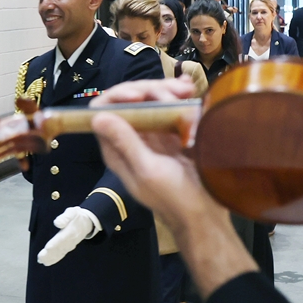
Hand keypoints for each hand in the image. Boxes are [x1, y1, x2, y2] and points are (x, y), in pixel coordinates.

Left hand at [37, 206, 94, 265]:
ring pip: (60, 253)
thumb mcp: (72, 212)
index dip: (54, 244)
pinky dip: (54, 259)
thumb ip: (65, 217)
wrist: (87, 222)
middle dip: (50, 254)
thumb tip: (57, 223)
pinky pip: (61, 255)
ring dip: (51, 258)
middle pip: (59, 248)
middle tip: (40, 258)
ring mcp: (70, 245)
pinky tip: (47, 262)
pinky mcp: (68, 248)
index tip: (47, 248)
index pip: (62, 239)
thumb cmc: (76, 216)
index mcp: (70, 231)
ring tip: (42, 261)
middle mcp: (70, 240)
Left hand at [90, 78, 253, 297]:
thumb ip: (125, 142)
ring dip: (168, 90)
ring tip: (189, 91)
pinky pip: (171, 105)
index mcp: (117, 148)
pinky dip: (180, 96)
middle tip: (177, 92)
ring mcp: (153, 133)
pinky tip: (192, 91)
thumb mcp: (148, 171)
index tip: (141, 96)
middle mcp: (132, 137)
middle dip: (150, 89)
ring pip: (151, 98)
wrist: (205, 212)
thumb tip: (98, 116)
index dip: (119, 96)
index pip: (104, 110)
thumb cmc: (175, 197)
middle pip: (130, 99)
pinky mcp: (173, 132)